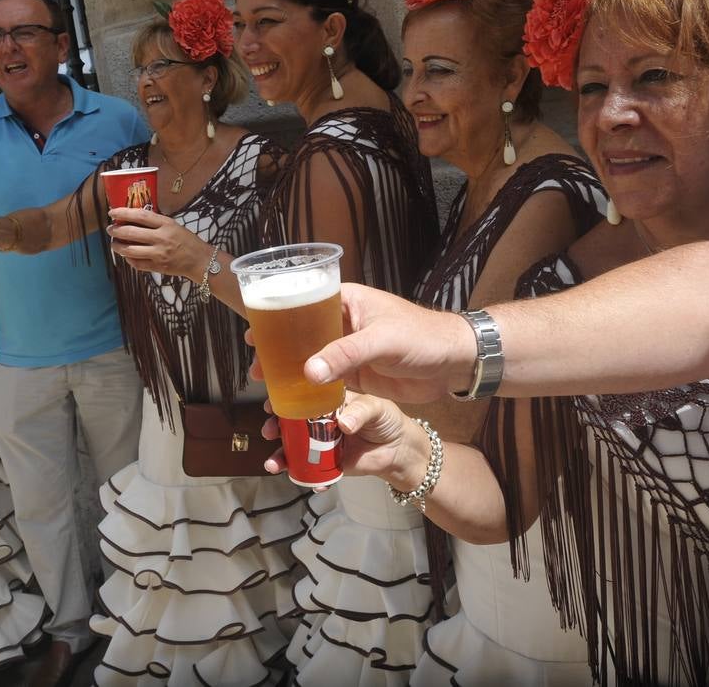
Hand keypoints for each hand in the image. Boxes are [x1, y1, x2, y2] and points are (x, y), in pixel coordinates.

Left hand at [108, 207, 207, 278]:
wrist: (199, 260)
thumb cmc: (186, 240)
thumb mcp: (173, 225)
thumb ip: (155, 222)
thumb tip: (132, 218)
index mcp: (166, 224)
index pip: (140, 215)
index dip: (123, 213)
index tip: (112, 212)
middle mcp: (162, 238)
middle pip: (131, 232)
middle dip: (116, 230)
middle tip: (110, 229)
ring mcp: (159, 254)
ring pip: (130, 250)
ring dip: (117, 246)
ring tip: (114, 243)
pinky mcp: (158, 267)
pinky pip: (137, 263)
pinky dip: (128, 259)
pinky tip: (126, 255)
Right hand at [248, 283, 475, 405]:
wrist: (454, 362)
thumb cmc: (422, 337)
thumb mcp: (382, 341)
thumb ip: (346, 354)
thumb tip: (307, 372)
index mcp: (346, 301)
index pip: (303, 304)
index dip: (276, 319)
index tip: (254, 335)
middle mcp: (342, 324)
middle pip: (301, 337)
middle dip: (277, 353)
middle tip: (255, 371)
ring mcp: (348, 351)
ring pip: (311, 362)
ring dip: (290, 376)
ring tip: (267, 391)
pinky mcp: (356, 376)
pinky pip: (326, 383)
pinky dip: (309, 393)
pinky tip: (292, 405)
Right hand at [260, 391, 430, 489]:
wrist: (400, 450)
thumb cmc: (387, 419)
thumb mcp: (376, 407)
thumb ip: (361, 411)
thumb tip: (344, 423)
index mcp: (329, 400)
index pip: (301, 396)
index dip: (284, 398)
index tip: (271, 403)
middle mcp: (321, 421)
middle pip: (291, 423)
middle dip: (275, 428)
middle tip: (269, 432)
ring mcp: (323, 443)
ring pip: (295, 448)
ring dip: (282, 456)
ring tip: (274, 464)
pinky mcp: (329, 464)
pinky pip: (312, 471)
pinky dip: (307, 478)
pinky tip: (310, 482)